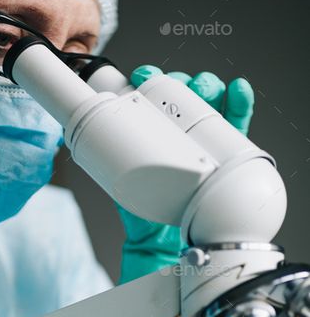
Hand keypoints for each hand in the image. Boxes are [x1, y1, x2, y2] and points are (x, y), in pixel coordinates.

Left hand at [118, 65, 254, 283]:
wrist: (162, 239)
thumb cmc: (140, 207)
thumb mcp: (118, 179)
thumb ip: (104, 157)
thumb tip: (75, 133)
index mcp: (151, 128)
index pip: (153, 94)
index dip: (150, 79)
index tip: (142, 76)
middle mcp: (178, 128)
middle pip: (184, 90)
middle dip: (179, 80)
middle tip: (173, 84)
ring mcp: (203, 136)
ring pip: (209, 99)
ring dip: (207, 85)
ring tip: (202, 88)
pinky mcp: (227, 149)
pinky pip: (237, 121)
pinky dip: (240, 102)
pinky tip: (237, 89)